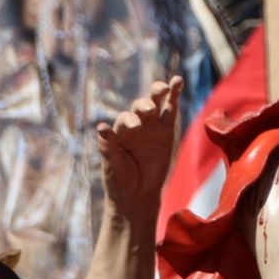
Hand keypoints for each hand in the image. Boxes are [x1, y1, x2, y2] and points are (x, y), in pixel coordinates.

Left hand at [98, 76, 181, 216]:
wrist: (137, 197)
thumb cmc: (120, 181)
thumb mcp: (112, 165)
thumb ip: (108, 146)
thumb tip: (101, 126)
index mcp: (119, 132)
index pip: (124, 118)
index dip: (129, 120)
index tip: (134, 129)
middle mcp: (135, 126)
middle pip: (140, 106)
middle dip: (144, 105)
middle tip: (148, 110)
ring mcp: (152, 128)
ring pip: (156, 104)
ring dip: (159, 93)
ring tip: (164, 86)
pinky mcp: (167, 133)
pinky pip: (171, 112)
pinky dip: (174, 97)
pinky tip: (177, 81)